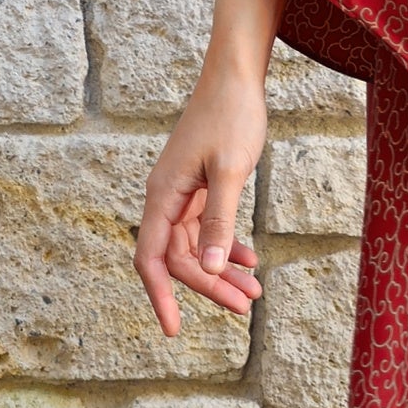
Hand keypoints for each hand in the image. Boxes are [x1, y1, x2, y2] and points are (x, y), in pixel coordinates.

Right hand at [134, 65, 268, 335]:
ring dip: (222, 271)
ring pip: (196, 247)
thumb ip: (220, 222)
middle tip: (246, 307)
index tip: (174, 330)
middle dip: (210, 286)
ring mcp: (182, 193)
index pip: (152, 258)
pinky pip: (207, 229)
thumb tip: (210, 270)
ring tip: (255, 293)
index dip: (161, 296)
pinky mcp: (200, 188)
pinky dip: (227, 246)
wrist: (236, 76)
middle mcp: (165, 197)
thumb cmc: (232, 116)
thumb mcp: (231, 172)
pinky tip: (250, 261)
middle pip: (179, 258)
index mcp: (163, 195)